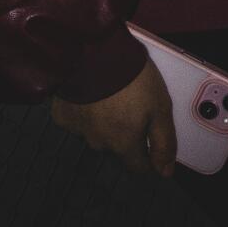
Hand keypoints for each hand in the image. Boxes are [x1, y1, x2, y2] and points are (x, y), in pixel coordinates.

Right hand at [50, 58, 176, 176]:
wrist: (93, 54)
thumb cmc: (132, 80)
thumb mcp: (160, 109)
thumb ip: (164, 143)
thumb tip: (165, 172)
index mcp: (123, 144)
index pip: (137, 166)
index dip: (147, 158)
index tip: (150, 142)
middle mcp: (99, 143)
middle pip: (116, 148)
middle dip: (125, 134)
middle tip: (132, 107)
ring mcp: (78, 131)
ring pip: (96, 133)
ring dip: (104, 122)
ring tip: (111, 97)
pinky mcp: (62, 116)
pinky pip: (78, 120)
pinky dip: (85, 111)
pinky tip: (91, 94)